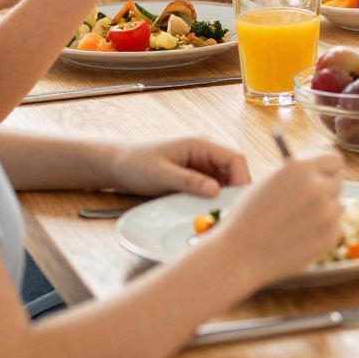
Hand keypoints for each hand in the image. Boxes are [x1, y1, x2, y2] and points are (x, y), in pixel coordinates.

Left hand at [106, 136, 249, 197]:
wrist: (117, 165)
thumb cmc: (136, 164)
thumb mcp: (161, 174)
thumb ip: (189, 181)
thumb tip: (215, 190)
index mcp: (201, 144)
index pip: (235, 158)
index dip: (241, 178)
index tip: (238, 201)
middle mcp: (206, 151)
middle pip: (234, 169)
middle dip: (236, 189)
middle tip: (231, 211)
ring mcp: (202, 163)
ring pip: (226, 179)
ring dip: (225, 195)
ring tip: (220, 213)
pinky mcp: (196, 175)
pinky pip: (214, 186)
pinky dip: (214, 198)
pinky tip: (208, 210)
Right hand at [207, 151, 345, 284]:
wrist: (239, 255)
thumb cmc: (246, 217)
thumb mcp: (268, 181)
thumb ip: (296, 172)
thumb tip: (317, 168)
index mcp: (301, 168)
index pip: (334, 159)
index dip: (325, 168)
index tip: (319, 174)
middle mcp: (318, 187)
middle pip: (337, 181)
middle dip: (324, 188)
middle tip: (305, 201)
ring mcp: (327, 214)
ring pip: (337, 205)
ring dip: (324, 210)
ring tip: (297, 221)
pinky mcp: (329, 237)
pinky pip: (334, 227)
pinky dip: (322, 230)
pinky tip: (300, 236)